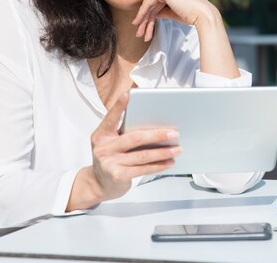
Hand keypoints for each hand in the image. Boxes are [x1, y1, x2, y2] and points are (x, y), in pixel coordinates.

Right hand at [68, 92, 180, 209]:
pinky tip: (169, 161)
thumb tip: (153, 122)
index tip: (129, 93)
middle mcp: (103, 147)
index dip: (119, 106)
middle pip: (135, 138)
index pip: (111, 118)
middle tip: (174, 133)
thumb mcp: (111, 142)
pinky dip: (158, 165)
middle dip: (157, 135)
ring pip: (143, 155)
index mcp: (101, 135)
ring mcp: (110, 163)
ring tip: (178, 148)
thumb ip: (124, 132)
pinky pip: (143, 169)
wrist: (99, 184)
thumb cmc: (111, 157)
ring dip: (163, 152)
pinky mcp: (118, 176)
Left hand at [132, 0, 217, 41]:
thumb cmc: (192, 15)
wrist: (203, 15)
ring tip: (139, 34)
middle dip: (145, 20)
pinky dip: (142, 14)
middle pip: (152, 3)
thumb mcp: (173, 12)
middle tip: (140, 33)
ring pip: (149, 4)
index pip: (157, 1)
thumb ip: (162, 11)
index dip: (149, 16)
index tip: (144, 29)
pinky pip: (148, 2)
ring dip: (143, 20)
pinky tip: (138, 23)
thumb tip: (151, 15)